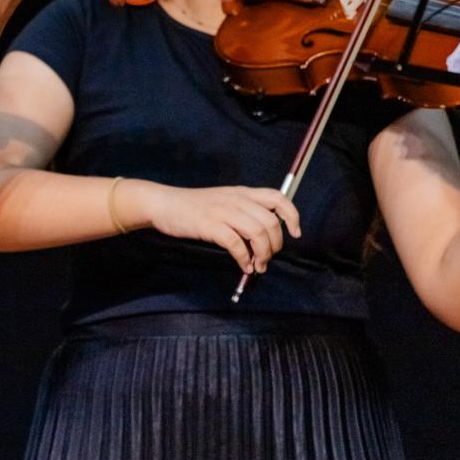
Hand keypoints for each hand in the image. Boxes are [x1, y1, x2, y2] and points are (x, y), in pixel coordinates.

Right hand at [132, 181, 301, 275]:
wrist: (164, 204)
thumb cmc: (193, 207)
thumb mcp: (223, 201)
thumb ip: (243, 214)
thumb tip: (263, 241)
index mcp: (242, 193)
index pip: (277, 198)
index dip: (292, 215)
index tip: (295, 233)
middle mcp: (236, 199)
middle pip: (271, 222)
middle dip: (276, 245)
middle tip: (267, 259)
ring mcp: (223, 211)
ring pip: (258, 233)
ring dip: (262, 255)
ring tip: (257, 266)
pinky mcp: (210, 225)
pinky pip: (237, 245)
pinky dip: (244, 259)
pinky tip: (243, 266)